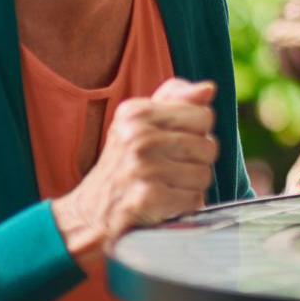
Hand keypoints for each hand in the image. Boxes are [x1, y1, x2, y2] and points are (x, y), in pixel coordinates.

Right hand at [53, 77, 219, 260]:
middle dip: (196, 161)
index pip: (203, 115)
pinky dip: (185, 205)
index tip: (173, 142)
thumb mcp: (140, 122)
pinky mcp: (148, 197)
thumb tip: (208, 88)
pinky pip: (195, 199)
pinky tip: (164, 202)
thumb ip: (175, 100)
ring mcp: (143, 167)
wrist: (90, 212)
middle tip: (168, 168)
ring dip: (191, 185)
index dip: (197, 132)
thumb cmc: (124, 162)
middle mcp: (138, 136)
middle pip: (208, 146)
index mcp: (137, 112)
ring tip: (165, 185)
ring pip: (204, 174)